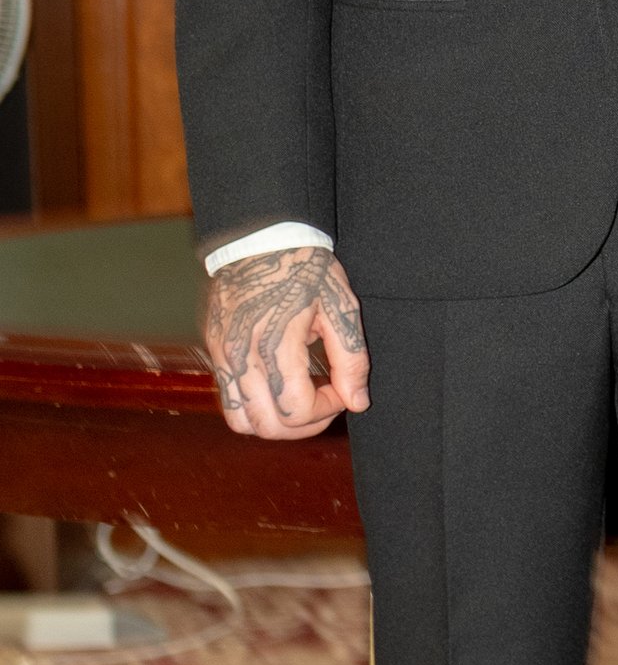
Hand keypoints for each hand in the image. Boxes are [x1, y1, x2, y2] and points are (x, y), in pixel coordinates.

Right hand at [203, 245, 369, 438]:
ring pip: (241, 421)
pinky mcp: (213, 351)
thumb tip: (357, 402)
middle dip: (302, 425)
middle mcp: (241, 357)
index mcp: (275, 345)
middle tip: (325, 402)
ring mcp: (221, 356)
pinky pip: (229, 398)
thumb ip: (351, 359)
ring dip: (274, 422)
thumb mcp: (340, 306)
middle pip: (266, 426)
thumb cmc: (305, 268)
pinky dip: (254, 406)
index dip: (327, 410)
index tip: (342, 390)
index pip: (297, 411)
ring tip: (300, 400)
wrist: (260, 237)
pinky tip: (279, 386)